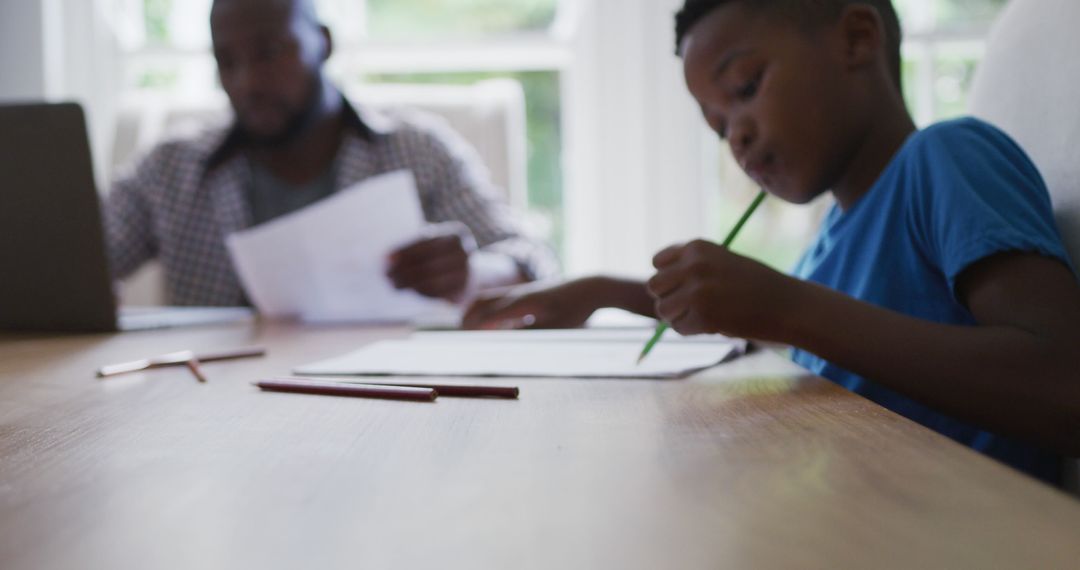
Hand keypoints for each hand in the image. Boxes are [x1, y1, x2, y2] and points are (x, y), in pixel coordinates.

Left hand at [387, 223, 476, 301]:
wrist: (470, 272)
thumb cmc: (441, 252)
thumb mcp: (432, 242)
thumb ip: (415, 245)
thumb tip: (387, 258)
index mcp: (456, 234)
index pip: (426, 243)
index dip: (404, 251)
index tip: (385, 258)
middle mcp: (465, 253)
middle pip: (428, 263)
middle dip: (404, 270)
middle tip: (385, 274)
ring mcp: (466, 273)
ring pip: (432, 281)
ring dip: (409, 283)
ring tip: (393, 284)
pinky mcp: (462, 291)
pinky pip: (437, 293)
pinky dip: (419, 291)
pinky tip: (407, 289)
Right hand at [461, 278, 603, 329]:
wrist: (591, 288)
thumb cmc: (575, 310)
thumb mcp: (553, 328)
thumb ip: (529, 334)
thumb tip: (507, 342)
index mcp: (523, 302)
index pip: (490, 314)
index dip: (475, 326)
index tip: (462, 337)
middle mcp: (519, 294)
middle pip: (484, 302)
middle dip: (469, 316)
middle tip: (458, 332)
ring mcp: (523, 292)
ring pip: (491, 299)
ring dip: (477, 310)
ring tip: (466, 325)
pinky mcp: (529, 294)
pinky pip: (501, 300)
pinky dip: (489, 309)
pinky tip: (490, 321)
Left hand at [646, 239, 798, 338]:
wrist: (787, 304)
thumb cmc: (755, 285)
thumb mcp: (720, 262)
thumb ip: (690, 267)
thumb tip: (654, 286)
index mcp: (697, 247)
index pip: (657, 262)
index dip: (668, 277)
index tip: (684, 285)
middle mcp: (694, 266)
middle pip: (654, 286)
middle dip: (669, 298)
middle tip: (691, 305)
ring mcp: (697, 291)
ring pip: (663, 309)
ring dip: (679, 316)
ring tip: (704, 315)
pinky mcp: (703, 317)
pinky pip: (680, 327)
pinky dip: (693, 330)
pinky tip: (715, 324)